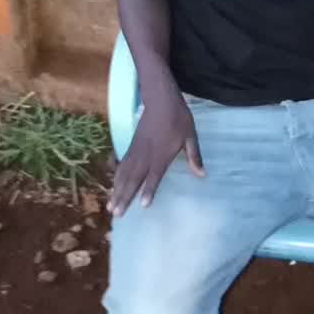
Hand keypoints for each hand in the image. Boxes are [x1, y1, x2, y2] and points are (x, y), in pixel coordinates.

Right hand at [109, 78, 203, 216]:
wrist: (160, 99)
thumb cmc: (178, 118)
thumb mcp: (190, 136)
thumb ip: (194, 156)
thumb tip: (202, 174)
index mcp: (162, 154)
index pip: (154, 176)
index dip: (149, 190)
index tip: (143, 205)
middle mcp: (146, 154)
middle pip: (133, 178)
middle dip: (124, 197)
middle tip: (116, 214)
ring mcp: (136, 150)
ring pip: (124, 173)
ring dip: (116, 190)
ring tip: (110, 207)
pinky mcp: (131, 146)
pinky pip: (121, 164)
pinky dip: (116, 177)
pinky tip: (112, 186)